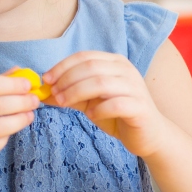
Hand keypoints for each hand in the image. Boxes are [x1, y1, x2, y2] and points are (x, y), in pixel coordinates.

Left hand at [45, 51, 169, 157]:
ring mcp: (135, 87)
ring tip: (64, 103)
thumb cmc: (116, 115)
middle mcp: (126, 70)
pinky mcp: (140, 107)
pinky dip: (99, 109)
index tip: (46, 79)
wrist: (148, 135)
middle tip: (53, 94)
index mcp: (114, 62)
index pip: (84, 56)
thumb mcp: (89, 102)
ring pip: (101, 83)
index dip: (62, 66)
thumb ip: (69, 94)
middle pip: (90, 67)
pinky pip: (116, 104)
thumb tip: (42, 92)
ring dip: (77, 92)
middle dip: (67, 80)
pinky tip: (91, 116)